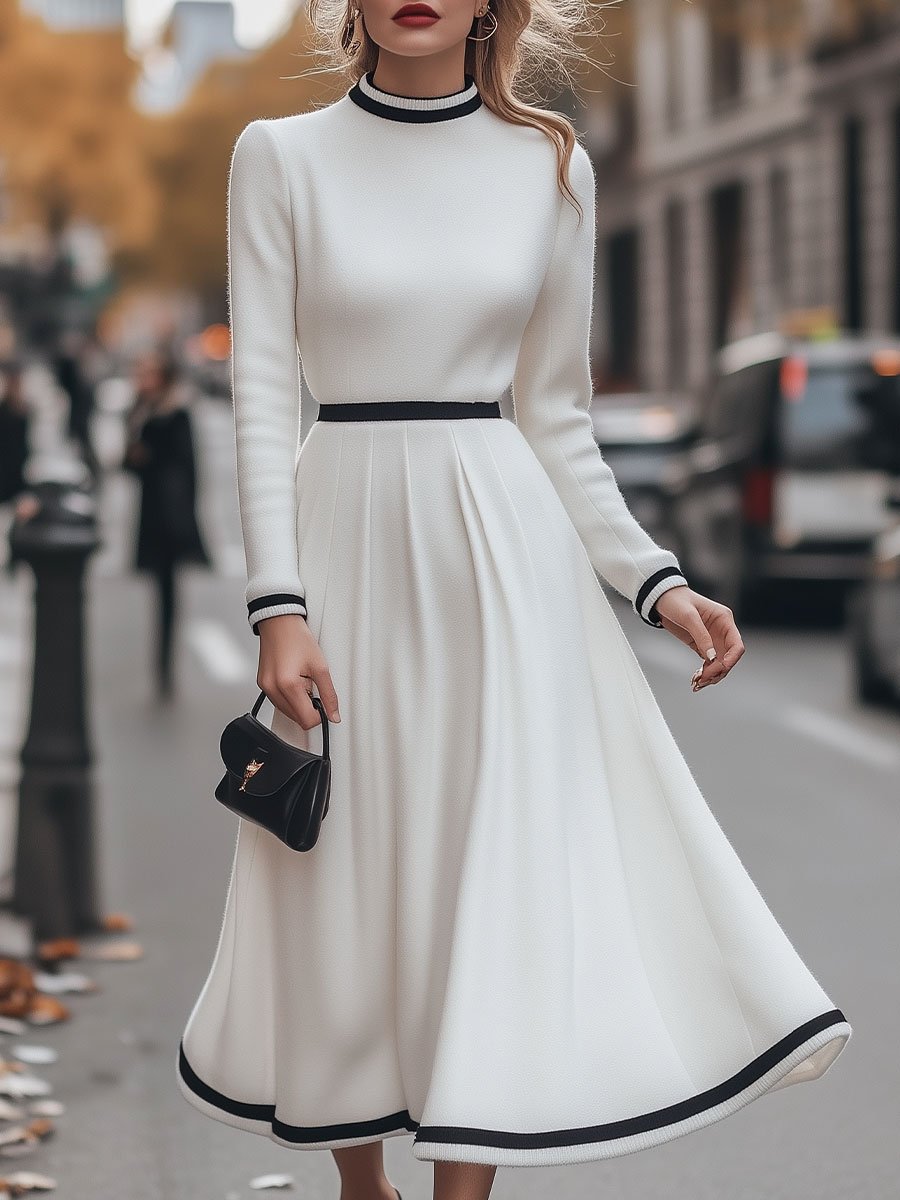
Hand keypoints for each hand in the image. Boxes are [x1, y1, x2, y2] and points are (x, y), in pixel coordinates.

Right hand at [256, 614, 340, 728]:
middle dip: (308, 708)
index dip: (319, 715)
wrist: (279, 623)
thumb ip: (329, 694)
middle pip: (296, 718)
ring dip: (299, 703)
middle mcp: (273, 689)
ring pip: (287, 712)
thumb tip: (333, 713)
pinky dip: (289, 697)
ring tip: (303, 681)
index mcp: (288, 685)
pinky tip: (294, 681)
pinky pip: (279, 702)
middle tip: (313, 687)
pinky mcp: (263, 685)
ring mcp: (266, 688)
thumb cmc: (296, 638)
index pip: (306, 720)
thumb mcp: (320, 666)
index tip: (325, 705)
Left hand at [651, 585, 744, 690]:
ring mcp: (712, 639)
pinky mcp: (702, 645)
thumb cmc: (676, 600)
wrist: (660, 598)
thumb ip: (701, 636)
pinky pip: (708, 663)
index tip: (718, 669)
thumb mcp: (688, 617)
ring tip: (697, 683)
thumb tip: (712, 657)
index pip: (736, 645)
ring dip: (711, 675)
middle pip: (728, 658)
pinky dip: (704, 672)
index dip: (731, 660)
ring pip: (719, 663)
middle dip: (718, 671)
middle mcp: (721, 631)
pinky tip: (696, 679)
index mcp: (724, 620)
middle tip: (703, 680)